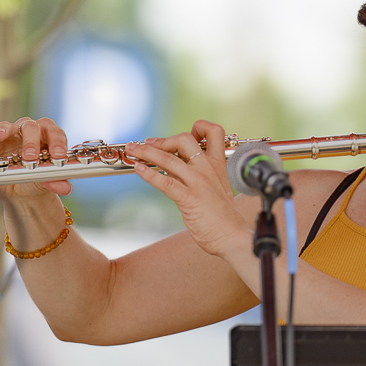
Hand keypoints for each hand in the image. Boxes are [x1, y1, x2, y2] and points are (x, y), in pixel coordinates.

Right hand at [0, 117, 71, 198]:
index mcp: (47, 136)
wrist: (22, 192)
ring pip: (7, 126)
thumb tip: (65, 187)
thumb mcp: (46, 182)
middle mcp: (29, 130)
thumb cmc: (38, 179)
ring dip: (4, 130)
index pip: (54, 132)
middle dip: (31, 141)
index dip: (57, 142)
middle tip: (30, 157)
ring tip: (0, 136)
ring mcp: (10, 134)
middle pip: (31, 126)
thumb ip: (55, 182)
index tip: (58, 156)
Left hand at [126, 120, 250, 258]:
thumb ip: (198, 175)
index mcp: (217, 164)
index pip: (213, 131)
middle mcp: (208, 169)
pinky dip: (149, 174)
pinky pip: (166, 182)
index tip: (177, 137)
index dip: (196, 128)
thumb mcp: (215, 188)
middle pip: (184, 139)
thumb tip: (174, 168)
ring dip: (146, 152)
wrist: (233, 237)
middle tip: (148, 144)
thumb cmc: (223, 217)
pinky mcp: (190, 199)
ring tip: (133, 150)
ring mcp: (199, 182)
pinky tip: (139, 170)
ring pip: (169, 159)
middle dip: (162, 140)